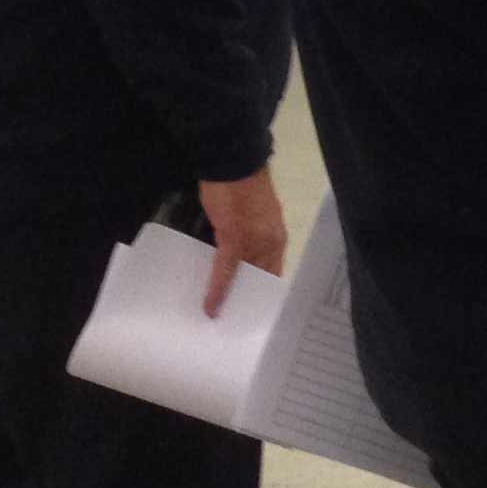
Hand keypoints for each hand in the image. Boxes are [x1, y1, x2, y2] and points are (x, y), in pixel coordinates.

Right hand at [197, 168, 288, 314]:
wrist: (234, 163)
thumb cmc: (239, 187)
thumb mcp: (253, 217)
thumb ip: (251, 239)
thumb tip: (239, 260)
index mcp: (276, 237)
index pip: (273, 272)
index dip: (263, 291)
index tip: (253, 310)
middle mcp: (270, 242)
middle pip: (260, 279)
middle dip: (249, 300)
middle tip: (235, 324)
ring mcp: (254, 241)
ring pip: (244, 278)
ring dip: (233, 300)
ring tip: (222, 322)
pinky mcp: (234, 238)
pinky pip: (225, 271)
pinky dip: (217, 290)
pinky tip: (210, 307)